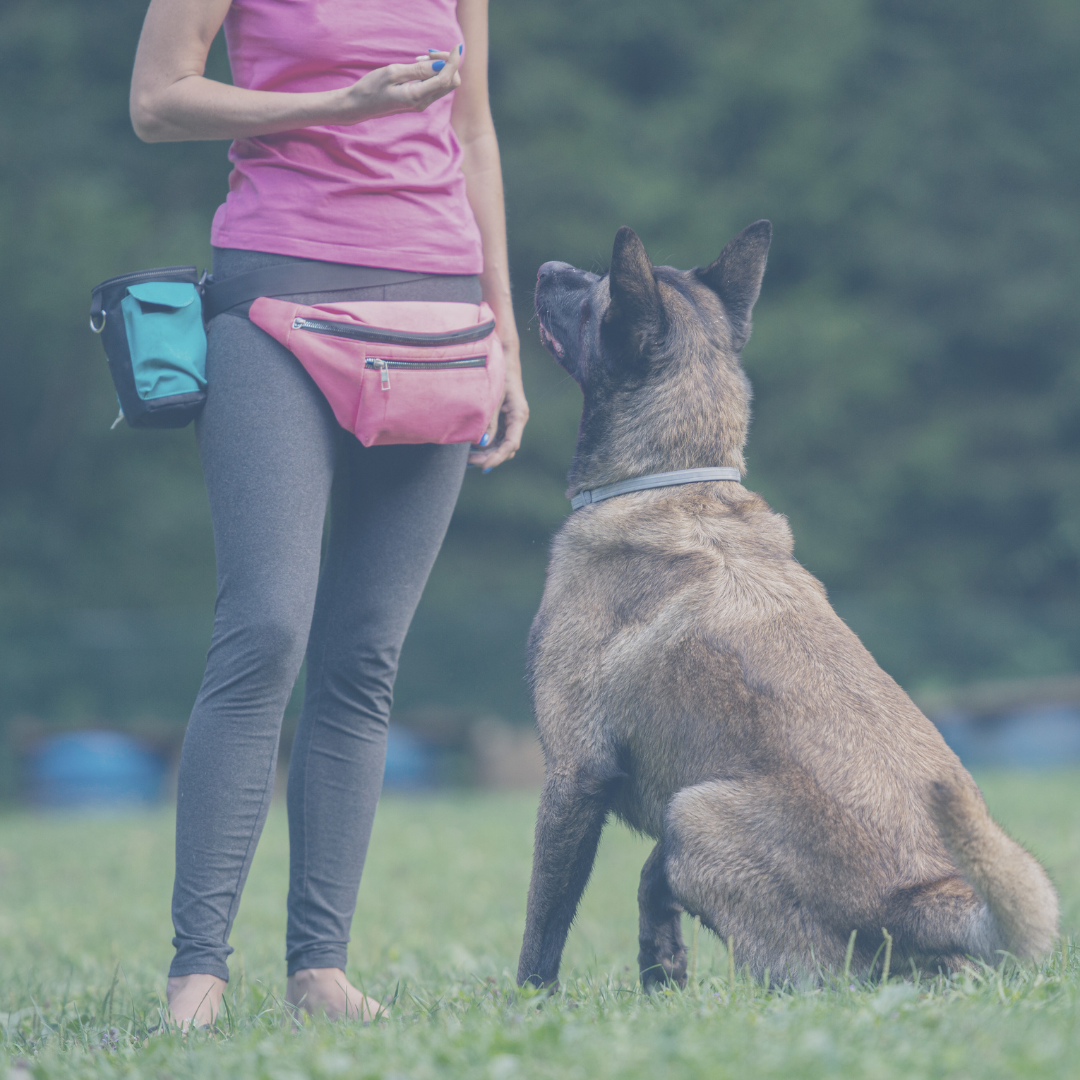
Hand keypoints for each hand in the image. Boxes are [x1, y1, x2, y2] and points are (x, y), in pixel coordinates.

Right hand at [335, 46, 462, 123]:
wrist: (359, 106)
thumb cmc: (372, 88)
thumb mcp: (393, 73)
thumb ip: (418, 70)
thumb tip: (440, 64)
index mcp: (417, 96)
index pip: (446, 79)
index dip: (453, 62)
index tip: (455, 46)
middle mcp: (423, 103)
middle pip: (450, 83)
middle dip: (447, 64)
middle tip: (428, 52)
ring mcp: (422, 103)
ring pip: (444, 84)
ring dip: (439, 67)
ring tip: (419, 58)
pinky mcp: (419, 101)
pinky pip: (434, 86)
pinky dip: (432, 73)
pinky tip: (418, 64)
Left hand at [469, 339, 528, 470]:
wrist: (502, 358)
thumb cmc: (497, 374)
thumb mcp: (492, 398)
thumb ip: (488, 421)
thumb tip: (483, 443)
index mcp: (518, 415)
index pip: (511, 444)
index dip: (498, 457)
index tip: (484, 466)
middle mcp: (517, 420)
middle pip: (506, 448)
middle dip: (489, 457)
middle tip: (469, 462)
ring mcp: (510, 420)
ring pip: (501, 445)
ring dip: (486, 453)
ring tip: (467, 458)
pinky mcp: (503, 418)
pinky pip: (496, 437)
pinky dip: (485, 445)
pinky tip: (471, 448)